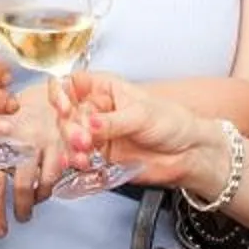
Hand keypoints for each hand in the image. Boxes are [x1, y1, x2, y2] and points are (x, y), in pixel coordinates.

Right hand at [51, 72, 212, 191]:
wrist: (187, 152)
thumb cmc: (171, 122)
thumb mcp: (143, 115)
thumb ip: (115, 122)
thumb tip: (91, 124)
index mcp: (105, 89)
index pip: (73, 84)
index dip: (62, 92)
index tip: (64, 105)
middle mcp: (97, 110)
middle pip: (67, 114)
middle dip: (69, 127)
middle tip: (82, 139)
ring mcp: (96, 134)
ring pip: (70, 137)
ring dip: (71, 147)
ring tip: (83, 156)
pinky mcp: (100, 156)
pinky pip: (80, 157)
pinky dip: (76, 161)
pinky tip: (79, 164)